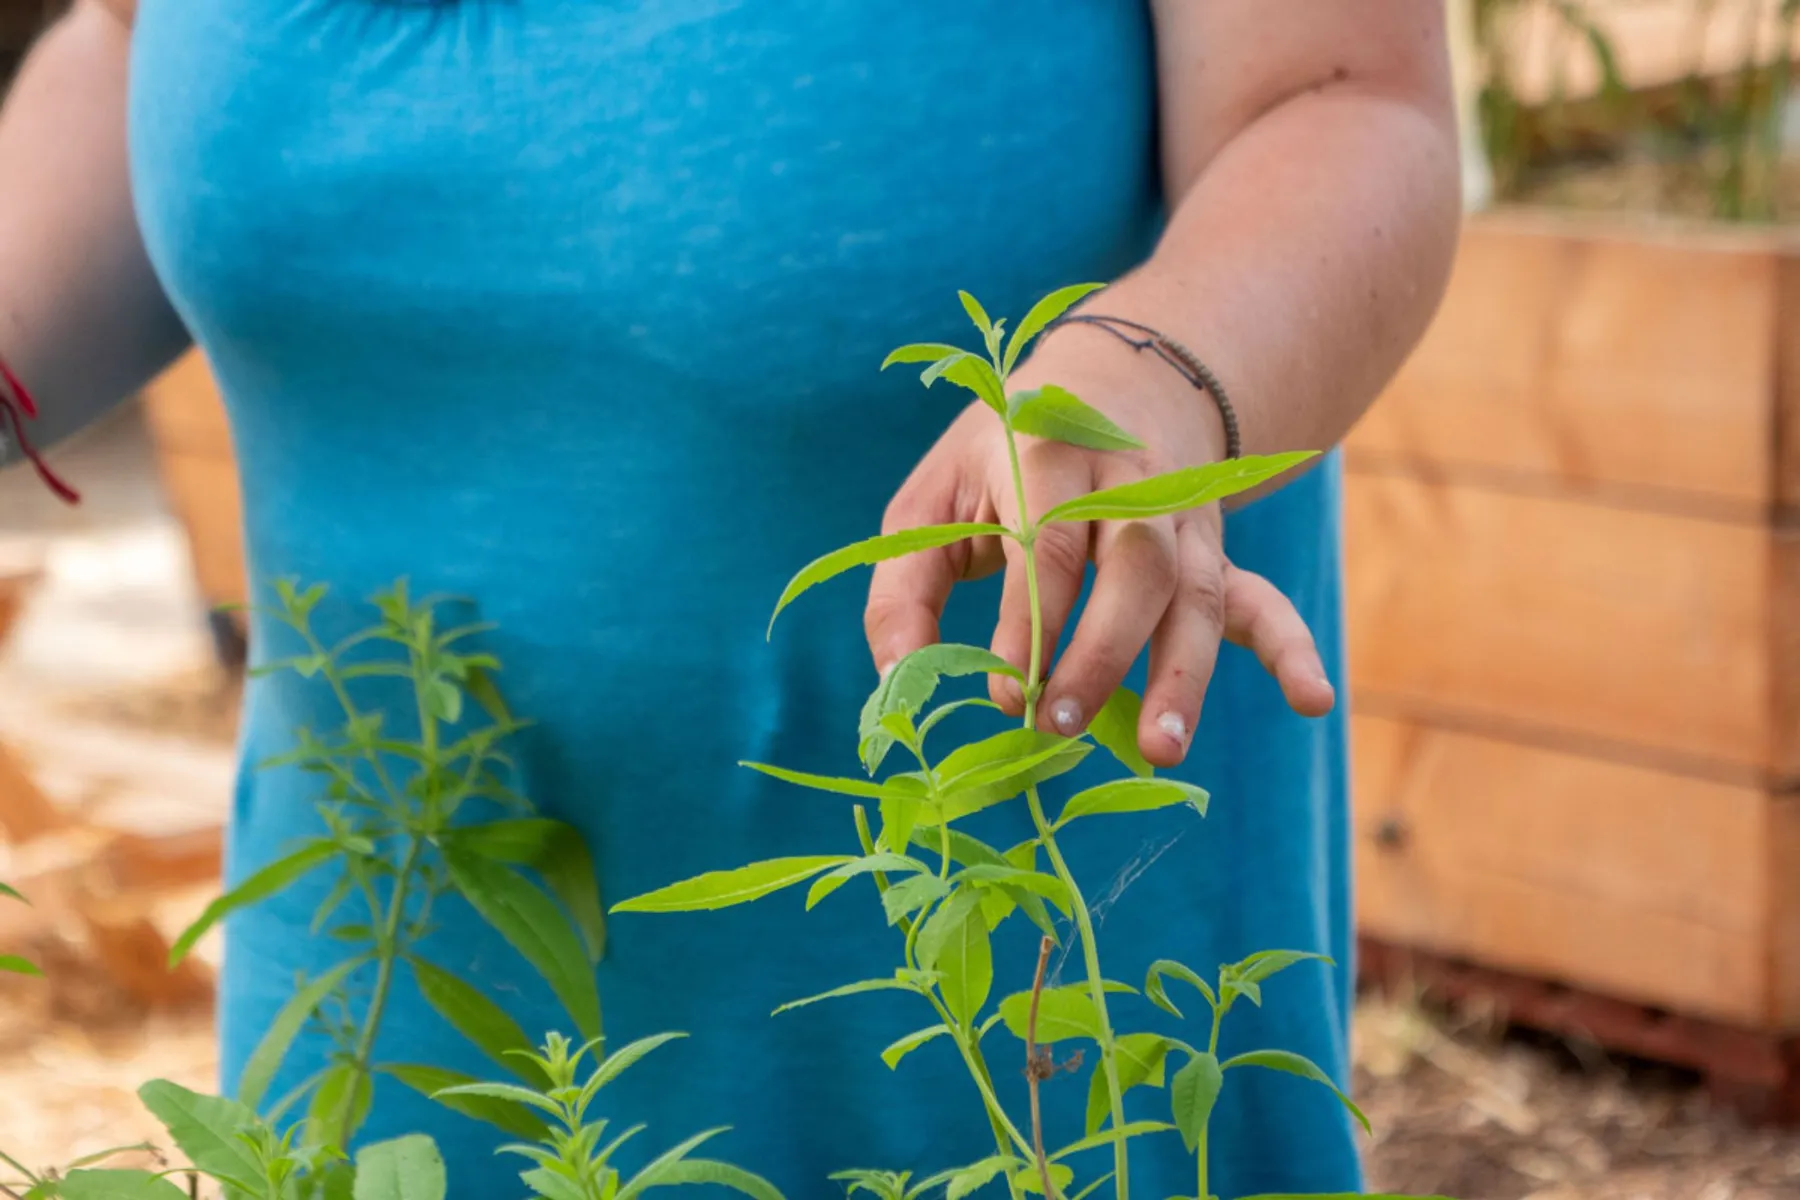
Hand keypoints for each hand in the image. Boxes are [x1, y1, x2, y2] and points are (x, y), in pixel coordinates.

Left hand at [864, 328, 1333, 768]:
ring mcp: (1181, 520)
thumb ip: (905, 592)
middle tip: (1058, 726)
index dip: (1029, 622)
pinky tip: (1313, 700)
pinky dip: (1290, 650)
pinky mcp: (1213, 553)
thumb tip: (900, 682)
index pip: (1048, 545)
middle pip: (1133, 568)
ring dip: (1182, 676)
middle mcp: (1129, 483)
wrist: (1113, 378)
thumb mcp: (932, 500)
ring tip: (1160, 750)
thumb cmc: (1000, 460)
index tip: (1004, 691)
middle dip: (1099, 653)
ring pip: (1195, 595)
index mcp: (1048, 455)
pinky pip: (1259, 599)